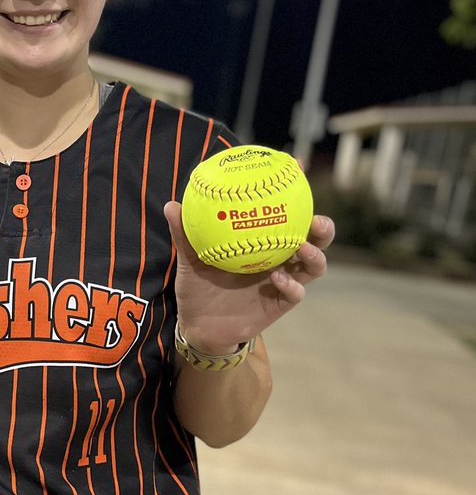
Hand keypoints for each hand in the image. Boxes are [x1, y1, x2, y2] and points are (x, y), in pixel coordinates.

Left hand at [163, 202, 334, 352]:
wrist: (200, 326)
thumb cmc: (198, 288)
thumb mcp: (190, 260)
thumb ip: (185, 235)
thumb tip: (172, 205)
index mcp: (264, 241)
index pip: (287, 214)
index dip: (297, 192)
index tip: (298, 168)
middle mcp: (280, 258)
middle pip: (314, 239)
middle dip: (322, 226)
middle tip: (315, 218)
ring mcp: (284, 281)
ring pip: (314, 266)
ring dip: (315, 255)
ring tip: (302, 246)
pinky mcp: (281, 304)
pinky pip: (295, 293)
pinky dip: (291, 284)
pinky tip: (278, 277)